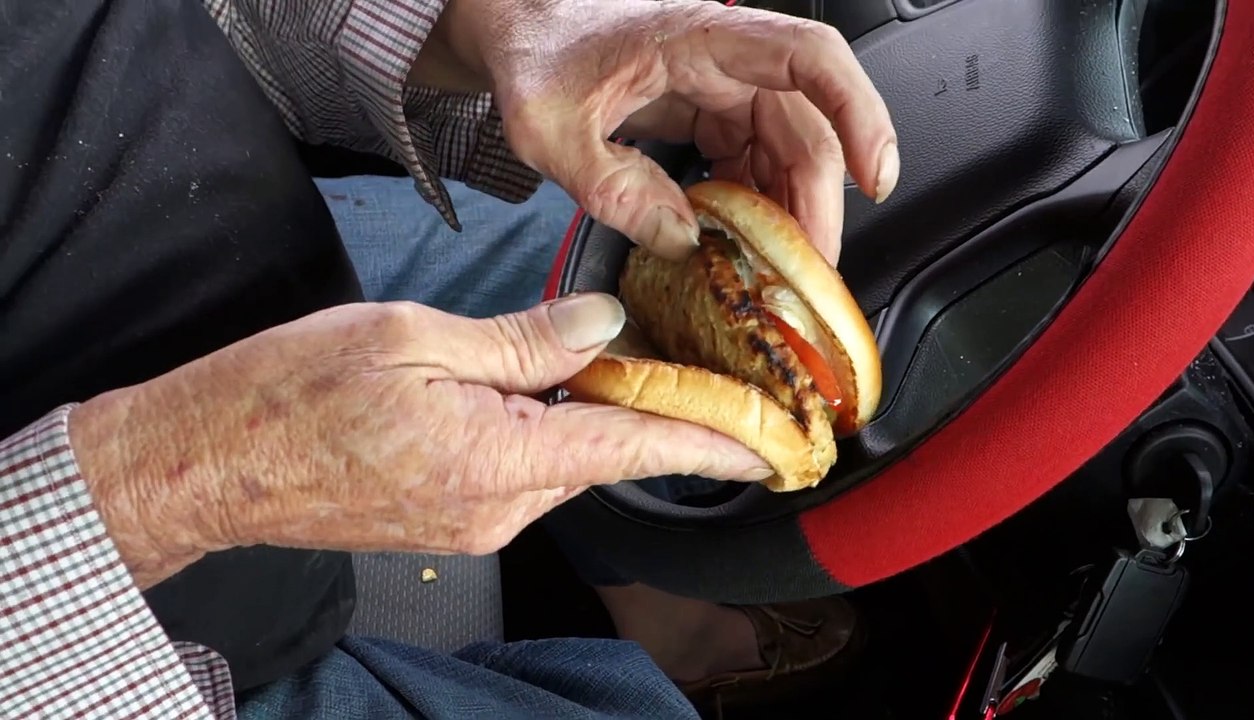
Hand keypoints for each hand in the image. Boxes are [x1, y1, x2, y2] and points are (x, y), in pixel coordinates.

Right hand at [68, 295, 769, 587]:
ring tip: (591, 368)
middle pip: (599, 456)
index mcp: (495, 460)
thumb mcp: (415, 337)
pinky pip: (519, 478)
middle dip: (644, 415)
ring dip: (584, 421)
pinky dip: (539, 437)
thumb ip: (522, 339)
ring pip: (559, 466)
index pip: (630, 449)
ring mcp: (468, 526)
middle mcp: (494, 510)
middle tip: (675, 366)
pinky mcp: (446, 526)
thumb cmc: (290, 395)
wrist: (206, 464)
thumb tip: (600, 329)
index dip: (706, 445)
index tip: (763, 448)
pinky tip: (525, 397)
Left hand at [427, 0, 898, 262]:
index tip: (875, 173)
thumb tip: (682, 238)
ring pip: (788, 150)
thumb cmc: (535, 53)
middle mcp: (726, 59)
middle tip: (807, 272)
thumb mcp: (550, 129)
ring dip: (791, 212)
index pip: (810, 56)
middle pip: (808, 126)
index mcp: (701, 38)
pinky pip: (755, 160)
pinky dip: (758, 205)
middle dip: (818, 203)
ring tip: (780, 272)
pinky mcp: (710, 112)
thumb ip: (612, 186)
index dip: (859, 111)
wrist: (517, 30)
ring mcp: (722, 87)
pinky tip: (744, 243)